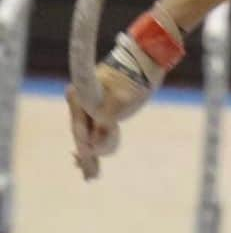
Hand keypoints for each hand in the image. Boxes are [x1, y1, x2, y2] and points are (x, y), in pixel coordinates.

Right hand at [66, 62, 146, 180]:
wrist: (148, 57)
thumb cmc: (133, 77)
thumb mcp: (120, 102)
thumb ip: (104, 125)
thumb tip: (93, 148)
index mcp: (82, 96)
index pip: (79, 130)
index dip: (84, 148)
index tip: (87, 161)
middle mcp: (83, 99)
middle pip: (82, 133)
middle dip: (87, 155)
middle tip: (91, 176)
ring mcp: (93, 102)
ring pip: (89, 132)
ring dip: (92, 152)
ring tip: (92, 174)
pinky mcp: (103, 105)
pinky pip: (96, 127)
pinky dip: (97, 142)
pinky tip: (96, 157)